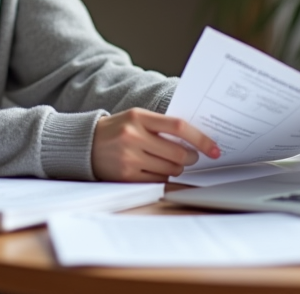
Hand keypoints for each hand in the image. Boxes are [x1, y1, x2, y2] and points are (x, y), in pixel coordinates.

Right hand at [91, 108, 220, 181]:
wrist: (85, 144)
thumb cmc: (118, 129)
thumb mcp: (136, 118)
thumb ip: (161, 126)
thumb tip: (194, 141)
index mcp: (139, 117)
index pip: (178, 127)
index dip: (201, 139)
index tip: (214, 149)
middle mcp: (133, 137)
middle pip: (178, 153)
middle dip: (191, 157)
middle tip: (191, 156)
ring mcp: (129, 158)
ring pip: (171, 170)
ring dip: (177, 168)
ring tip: (168, 161)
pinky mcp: (126, 177)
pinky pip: (158, 181)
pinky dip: (163, 177)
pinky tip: (154, 169)